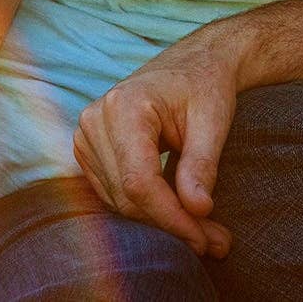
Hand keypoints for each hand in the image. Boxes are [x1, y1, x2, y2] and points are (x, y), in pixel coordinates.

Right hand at [73, 29, 239, 259]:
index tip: (203, 236)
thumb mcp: (214, 119)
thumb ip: (202, 163)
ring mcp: (87, 136)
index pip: (139, 181)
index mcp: (124, 106)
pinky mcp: (90, 150)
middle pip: (127, 195)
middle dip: (171, 222)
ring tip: (205, 231)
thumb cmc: (207, 83)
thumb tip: (198, 210)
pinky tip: (179, 213)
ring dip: (160, 220)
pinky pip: (115, 193)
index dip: (169, 215)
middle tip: (215, 241)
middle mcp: (95, 121)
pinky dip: (147, 207)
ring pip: (120, 200)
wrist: (196, 62)